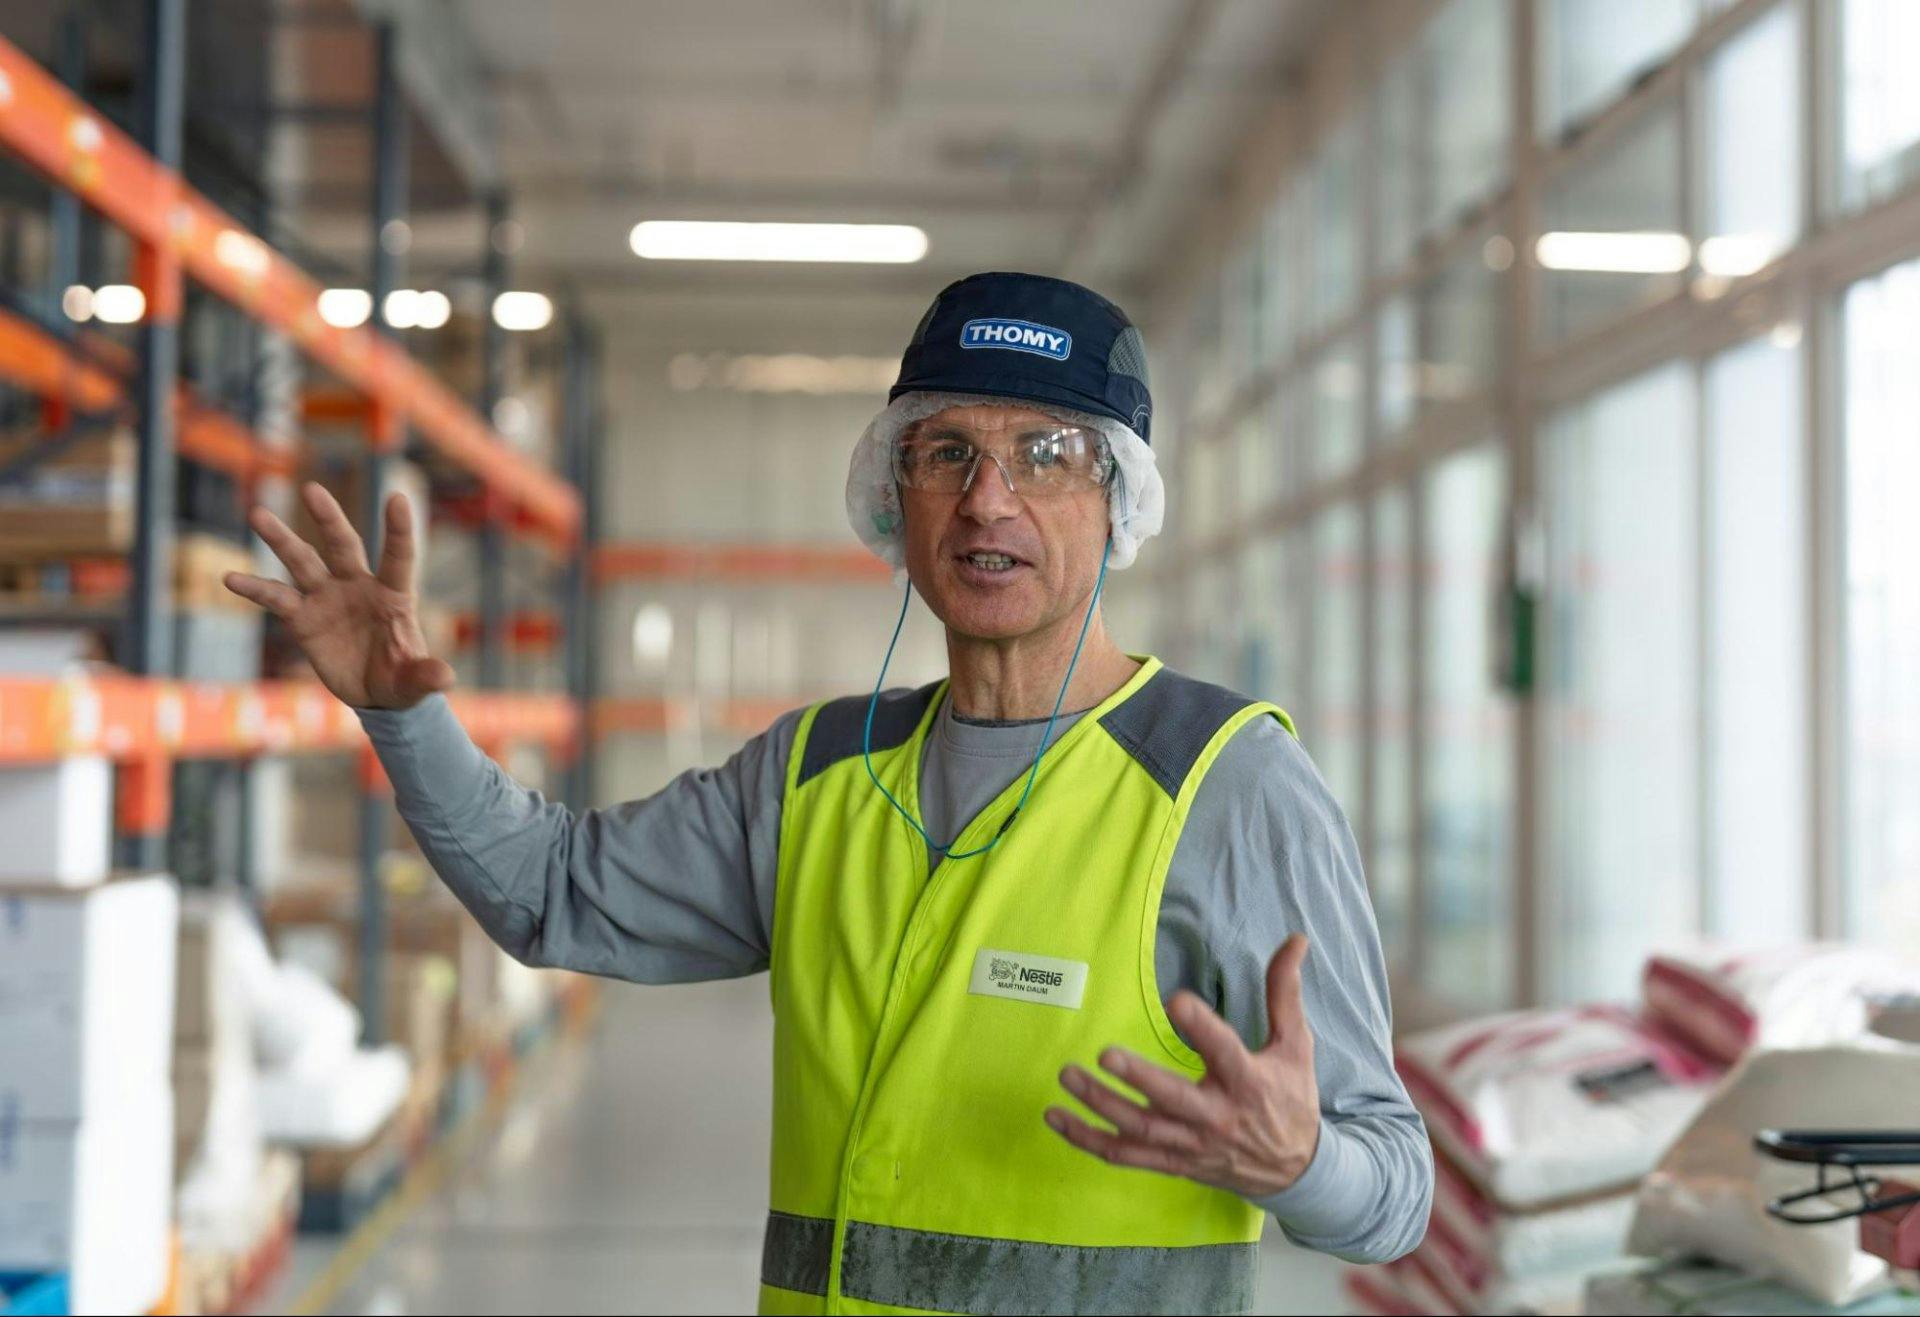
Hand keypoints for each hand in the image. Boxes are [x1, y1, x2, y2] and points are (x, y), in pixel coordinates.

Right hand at [223, 482, 453, 709]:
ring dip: (281, 540)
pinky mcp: (303, 618)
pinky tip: (230, 578)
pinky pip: (276, 598)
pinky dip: (254, 589)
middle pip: (343, 546)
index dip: (399, 530)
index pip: (398, 557)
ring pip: (303, 561)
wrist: (375, 694)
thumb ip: (427, 676)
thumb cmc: (402, 680)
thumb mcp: (416, 682)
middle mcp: (358, 587)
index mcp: (393, 596)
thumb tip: (445, 677)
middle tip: (312, 489)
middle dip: (329, 519)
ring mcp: (328, 598)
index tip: (398, 498)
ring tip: (257, 514)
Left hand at [1045, 933, 1320, 1198]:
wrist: (1296, 1171)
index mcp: (1248, 1082)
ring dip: (1100, 1105)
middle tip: (1104, 1055)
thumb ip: (1284, 993)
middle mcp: (1217, 1116)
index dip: (1201, 1027)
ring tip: (1067, 1076)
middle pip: (1172, 1099)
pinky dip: (1089, 1139)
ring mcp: (1191, 1143)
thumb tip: (1294, 941)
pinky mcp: (1174, 1162)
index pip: (1224, 1052)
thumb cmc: (1292, 1099)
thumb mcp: (1295, 1046)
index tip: (1176, 999)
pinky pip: (1125, 1154)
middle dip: (1138, 1078)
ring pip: (1140, 1129)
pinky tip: (1057, 1118)